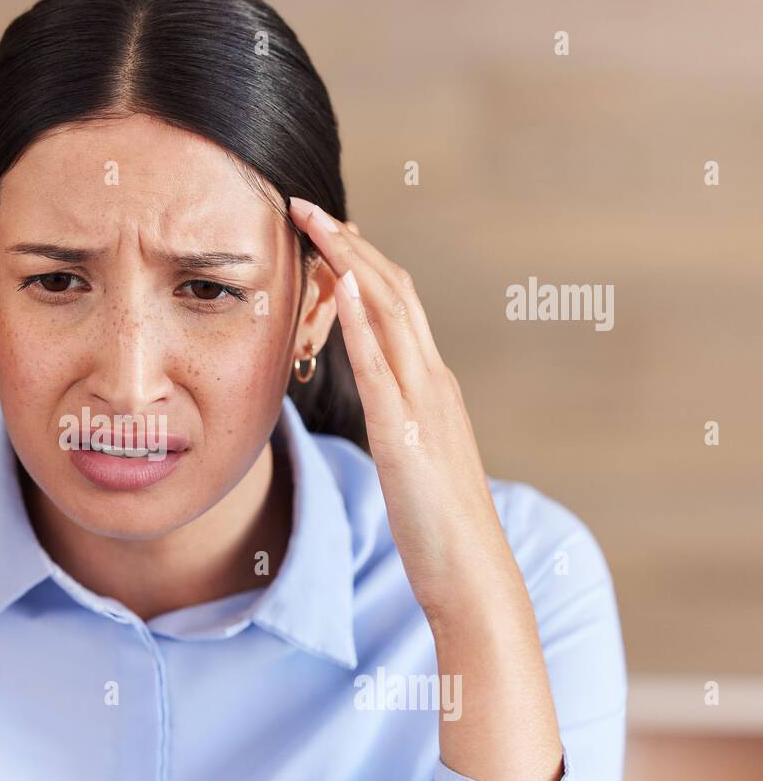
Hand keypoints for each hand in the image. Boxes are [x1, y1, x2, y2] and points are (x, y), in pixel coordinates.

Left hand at [288, 198, 526, 629]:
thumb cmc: (439, 525)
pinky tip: (335, 287)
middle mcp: (431, 382)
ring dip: (349, 264)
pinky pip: (380, 367)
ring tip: (314, 225)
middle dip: (349, 245)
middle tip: (308, 207)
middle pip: (392, 293)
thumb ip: (400, 421)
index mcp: (430, 387)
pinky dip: (357, 323)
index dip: (360, 264)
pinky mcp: (405, 436)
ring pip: (388, 315)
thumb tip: (379, 402)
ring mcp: (422, 404)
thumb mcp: (414, 459)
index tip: (327, 232)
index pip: (396, 307)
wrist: (473, 573)